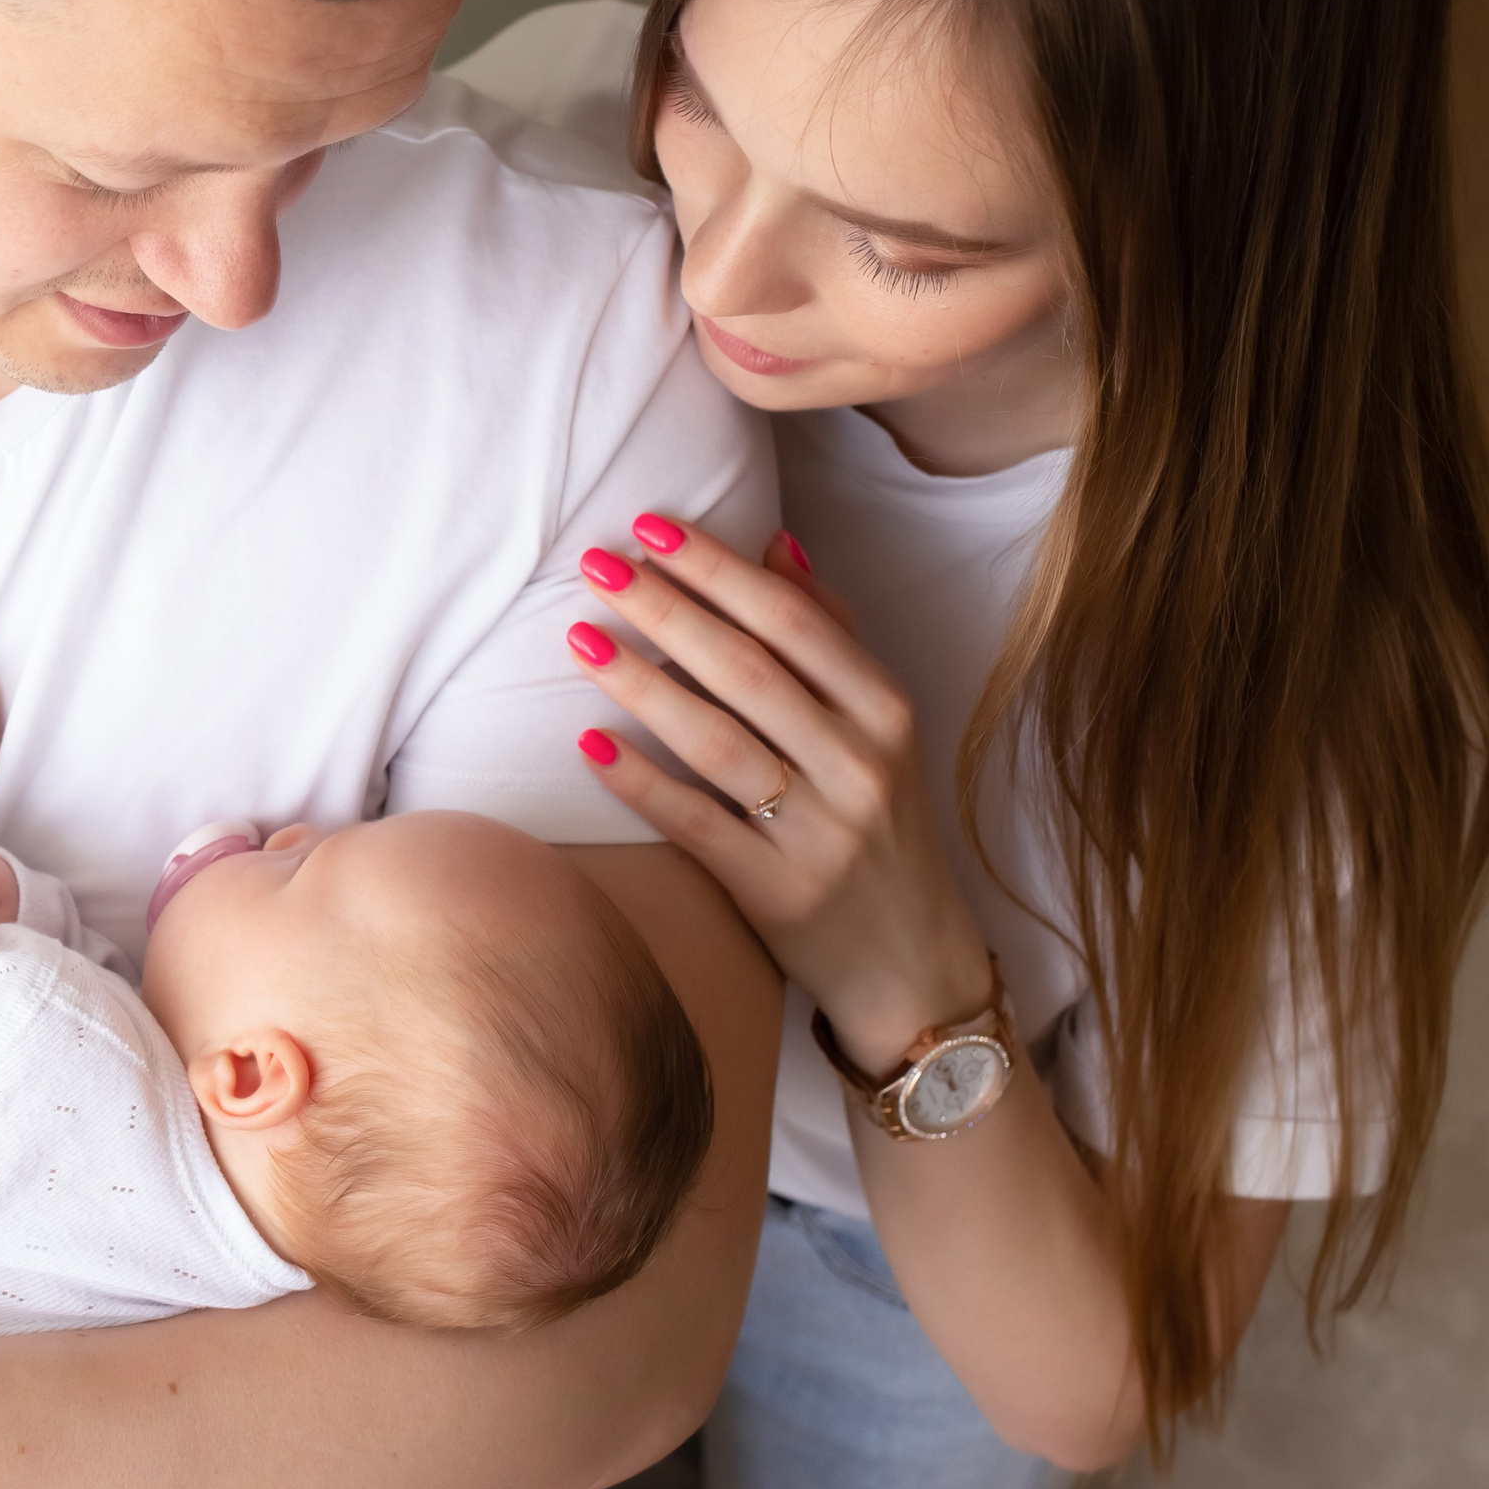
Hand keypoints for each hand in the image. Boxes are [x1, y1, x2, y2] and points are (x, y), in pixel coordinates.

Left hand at [567, 516, 993, 1073]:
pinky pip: (696, 826)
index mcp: (886, 711)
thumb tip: (775, 543)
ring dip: (641, 684)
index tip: (650, 528)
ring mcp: (821, 833)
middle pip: (747, 670)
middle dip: (666, 609)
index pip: (793, 621)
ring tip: (578, 637)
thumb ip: (831, 634)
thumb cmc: (879, 820)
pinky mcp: (778, 893)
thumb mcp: (880, 726)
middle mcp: (860, 765)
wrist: (910, 960)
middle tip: (596, 565)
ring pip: (717, 741)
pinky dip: (642, 783)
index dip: (718, 569)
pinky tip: (589, 745)